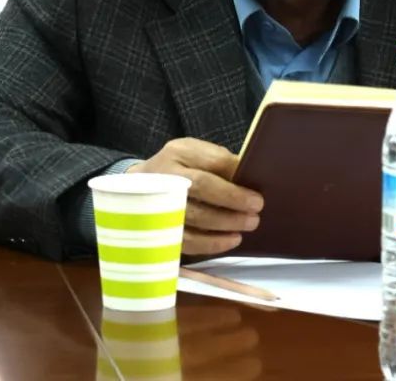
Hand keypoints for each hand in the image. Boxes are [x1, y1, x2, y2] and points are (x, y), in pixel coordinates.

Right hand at [129, 138, 263, 255]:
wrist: (139, 185)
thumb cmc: (180, 169)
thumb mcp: (197, 154)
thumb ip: (221, 163)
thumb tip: (251, 179)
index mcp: (179, 152)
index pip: (211, 161)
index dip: (235, 177)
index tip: (257, 192)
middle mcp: (164, 175)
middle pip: (200, 187)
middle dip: (232, 200)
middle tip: (256, 210)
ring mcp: (156, 202)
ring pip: (193, 216)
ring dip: (225, 224)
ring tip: (247, 225)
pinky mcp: (156, 229)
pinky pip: (185, 240)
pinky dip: (211, 243)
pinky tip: (230, 240)